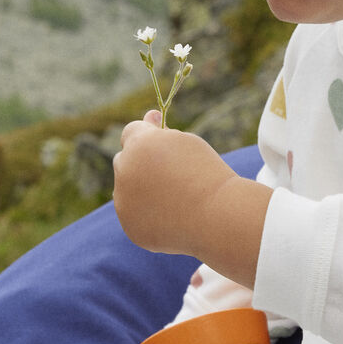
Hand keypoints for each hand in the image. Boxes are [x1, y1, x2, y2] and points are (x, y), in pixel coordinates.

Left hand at [113, 110, 235, 257]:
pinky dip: (148, 216)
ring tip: (176, 199)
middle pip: (125, 161)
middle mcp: (125, 170)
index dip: (146, 134)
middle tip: (171, 173)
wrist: (217, 216)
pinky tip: (173, 218)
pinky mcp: (130, 226)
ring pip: (127, 191)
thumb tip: (149, 117)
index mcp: (139, 144)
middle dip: (141, 164)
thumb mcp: (186, 143)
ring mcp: (124, 201)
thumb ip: (162, 133)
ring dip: (142, 190)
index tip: (161, 136)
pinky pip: (135, 216)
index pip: (131, 132)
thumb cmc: (207, 174)